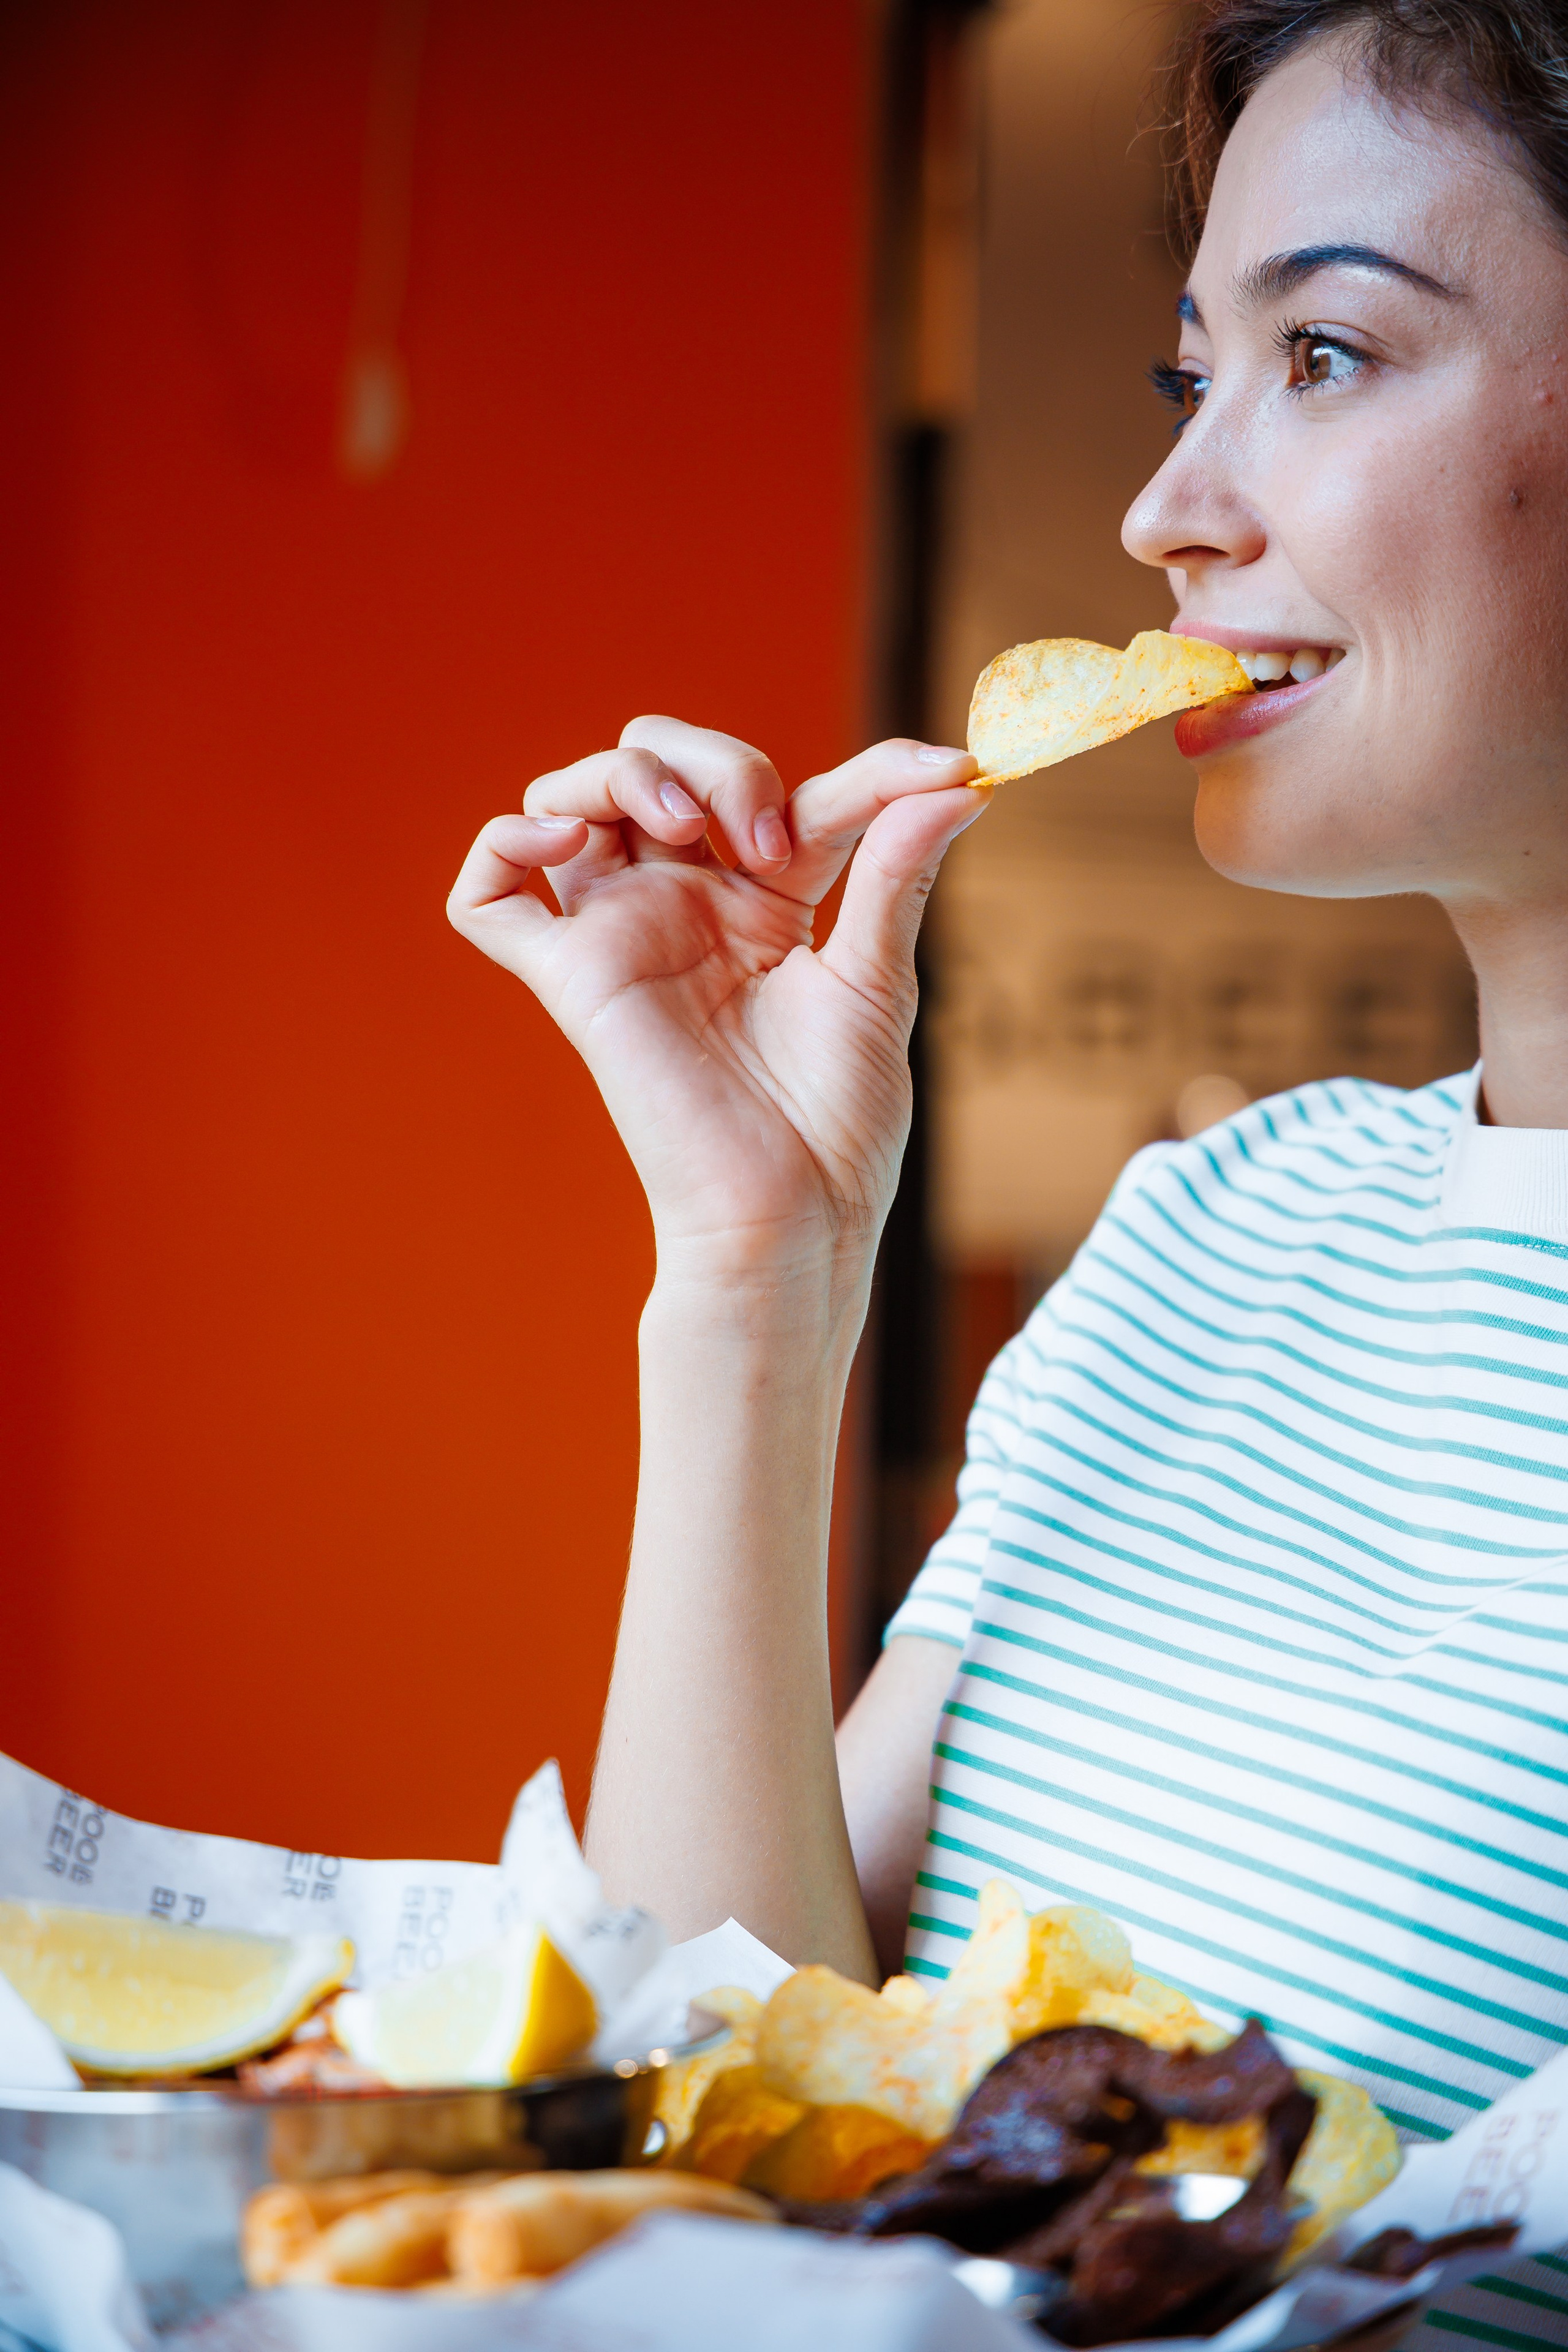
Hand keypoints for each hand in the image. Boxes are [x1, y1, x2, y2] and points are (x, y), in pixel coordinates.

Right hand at [447, 717, 985, 1284]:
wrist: (793, 1214)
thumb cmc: (835, 1123)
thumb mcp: (878, 979)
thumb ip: (893, 871)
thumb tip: (951, 781)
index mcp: (758, 901)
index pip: (784, 791)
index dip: (865, 771)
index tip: (944, 772)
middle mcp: (680, 904)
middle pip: (655, 760)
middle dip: (716, 761)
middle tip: (769, 839)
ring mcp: (619, 934)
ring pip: (568, 796)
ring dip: (624, 772)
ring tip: (685, 822)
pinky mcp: (569, 978)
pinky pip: (486, 895)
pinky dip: (506, 841)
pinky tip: (570, 842)